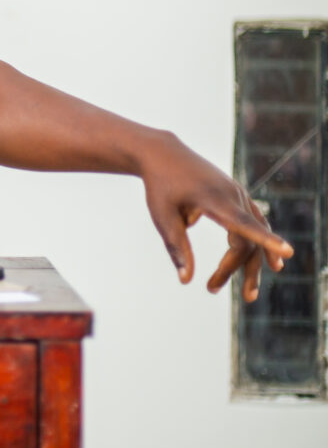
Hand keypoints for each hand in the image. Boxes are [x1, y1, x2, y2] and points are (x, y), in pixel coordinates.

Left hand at [139, 132, 292, 300]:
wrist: (163, 153)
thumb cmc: (159, 185)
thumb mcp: (162, 216)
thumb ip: (176, 247)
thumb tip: (186, 281)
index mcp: (213, 199)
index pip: (244, 223)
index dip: (266, 240)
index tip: (287, 252)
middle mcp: (232, 195)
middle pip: (246, 239)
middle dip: (234, 269)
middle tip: (211, 290)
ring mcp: (238, 193)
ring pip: (255, 232)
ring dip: (253, 263)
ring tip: (248, 294)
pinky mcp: (237, 194)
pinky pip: (255, 221)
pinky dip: (262, 241)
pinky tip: (272, 262)